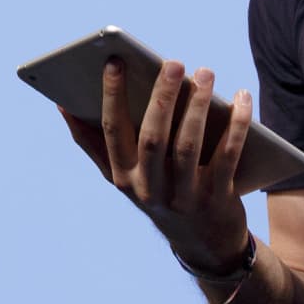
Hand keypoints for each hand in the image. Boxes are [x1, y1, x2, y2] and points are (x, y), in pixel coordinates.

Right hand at [61, 58, 254, 272]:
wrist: (203, 242)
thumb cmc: (157, 191)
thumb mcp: (123, 175)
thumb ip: (93, 143)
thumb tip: (62, 105)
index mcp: (123, 176)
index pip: (112, 130)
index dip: (111, 95)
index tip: (115, 61)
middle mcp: (150, 189)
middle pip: (153, 137)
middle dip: (162, 97)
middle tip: (173, 62)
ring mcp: (184, 197)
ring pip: (189, 145)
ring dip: (197, 106)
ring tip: (204, 73)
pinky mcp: (217, 199)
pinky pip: (227, 155)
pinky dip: (236, 125)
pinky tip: (241, 98)